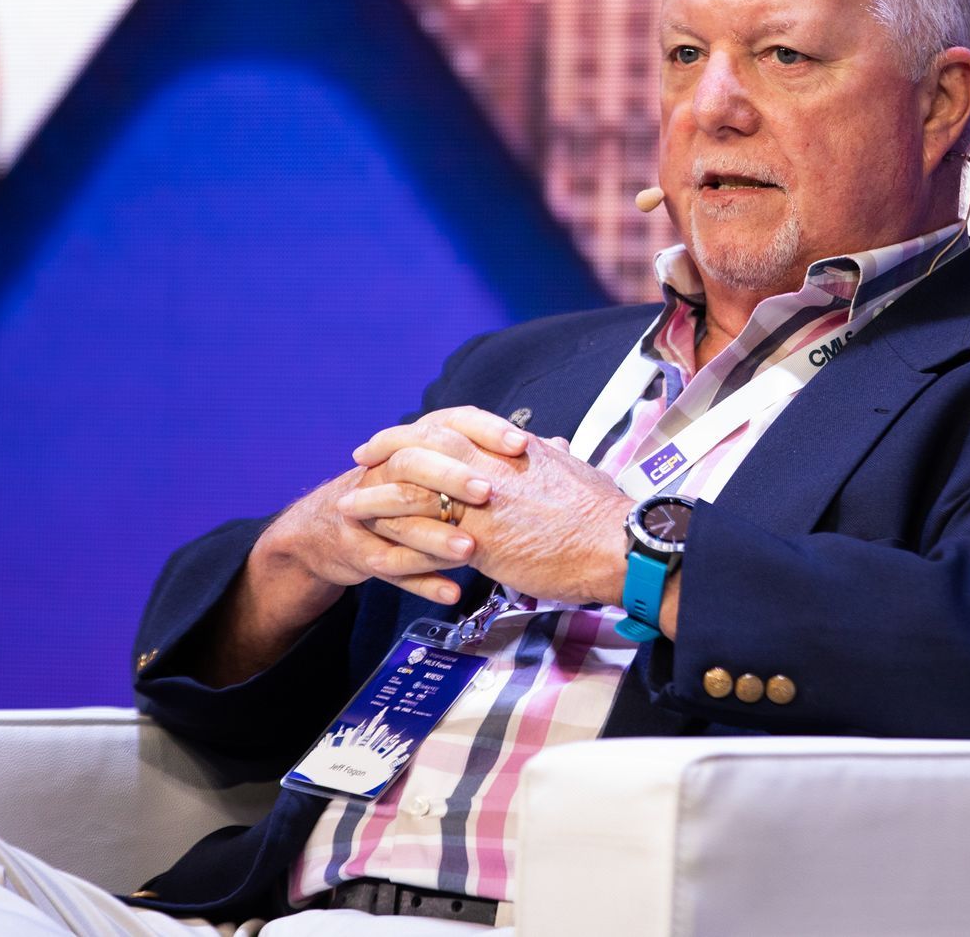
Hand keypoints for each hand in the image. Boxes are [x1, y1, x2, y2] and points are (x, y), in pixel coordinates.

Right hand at [265, 405, 532, 606]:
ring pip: (402, 520)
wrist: (335, 528)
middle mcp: (388, 469)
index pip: (451, 422)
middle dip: (454, 478)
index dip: (485, 429)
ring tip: (471, 550)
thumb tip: (555, 446)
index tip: (520, 443)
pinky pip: (389, 566)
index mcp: (418, 444)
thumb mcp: (445, 470)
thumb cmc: (409, 495)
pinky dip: (421, 581)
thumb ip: (497, 459)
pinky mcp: (357, 549)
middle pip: (418, 464)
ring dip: (437, 537)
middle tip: (490, 493)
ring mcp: (368, 510)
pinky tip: (451, 594)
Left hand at [351, 408, 634, 606]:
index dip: (422, 428)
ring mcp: (483, 502)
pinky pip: (423, 533)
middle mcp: (491, 466)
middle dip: (387, 448)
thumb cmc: (605, 515)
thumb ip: (554, 459)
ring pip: (413, 488)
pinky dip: (393, 535)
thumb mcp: (578, 473)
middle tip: (362, 456)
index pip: (455, 425)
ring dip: (376, 495)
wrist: (619, 544)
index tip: (401, 436)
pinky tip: (373, 543)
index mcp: (514, 449)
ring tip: (349, 504)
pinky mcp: (479, 539)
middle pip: (423, 445)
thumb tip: (550, 446)